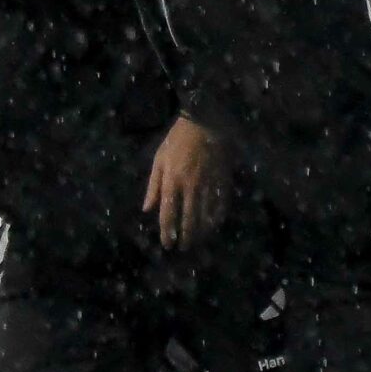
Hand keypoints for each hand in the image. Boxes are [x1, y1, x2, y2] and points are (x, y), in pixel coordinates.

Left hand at [143, 115, 224, 248]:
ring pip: (206, 216)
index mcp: (172, 182)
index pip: (168, 214)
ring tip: (197, 241)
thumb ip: (153, 186)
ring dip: (201, 232)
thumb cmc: (177, 141)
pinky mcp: (223, 181)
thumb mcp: (159, 160)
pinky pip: (221, 205)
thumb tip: (147, 209)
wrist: (206, 123)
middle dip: (186, 237)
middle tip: (184, 248)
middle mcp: (190, 187)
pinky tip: (214, 226)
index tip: (168, 245)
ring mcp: (209, 185)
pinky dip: (218, 218)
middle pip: (189, 219)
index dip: (167, 232)